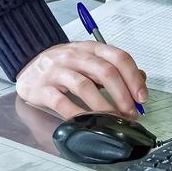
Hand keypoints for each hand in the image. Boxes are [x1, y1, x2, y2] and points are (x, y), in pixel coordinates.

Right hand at [16, 41, 148, 120]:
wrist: (29, 65)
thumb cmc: (64, 65)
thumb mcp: (90, 60)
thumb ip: (114, 68)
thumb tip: (140, 78)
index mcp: (90, 48)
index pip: (118, 57)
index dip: (133, 78)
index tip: (142, 97)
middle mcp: (75, 55)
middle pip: (104, 71)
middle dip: (122, 95)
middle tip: (130, 112)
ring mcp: (57, 71)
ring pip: (85, 86)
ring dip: (103, 106)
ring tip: (113, 120)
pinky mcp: (43, 88)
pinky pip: (61, 102)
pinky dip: (77, 114)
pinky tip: (86, 123)